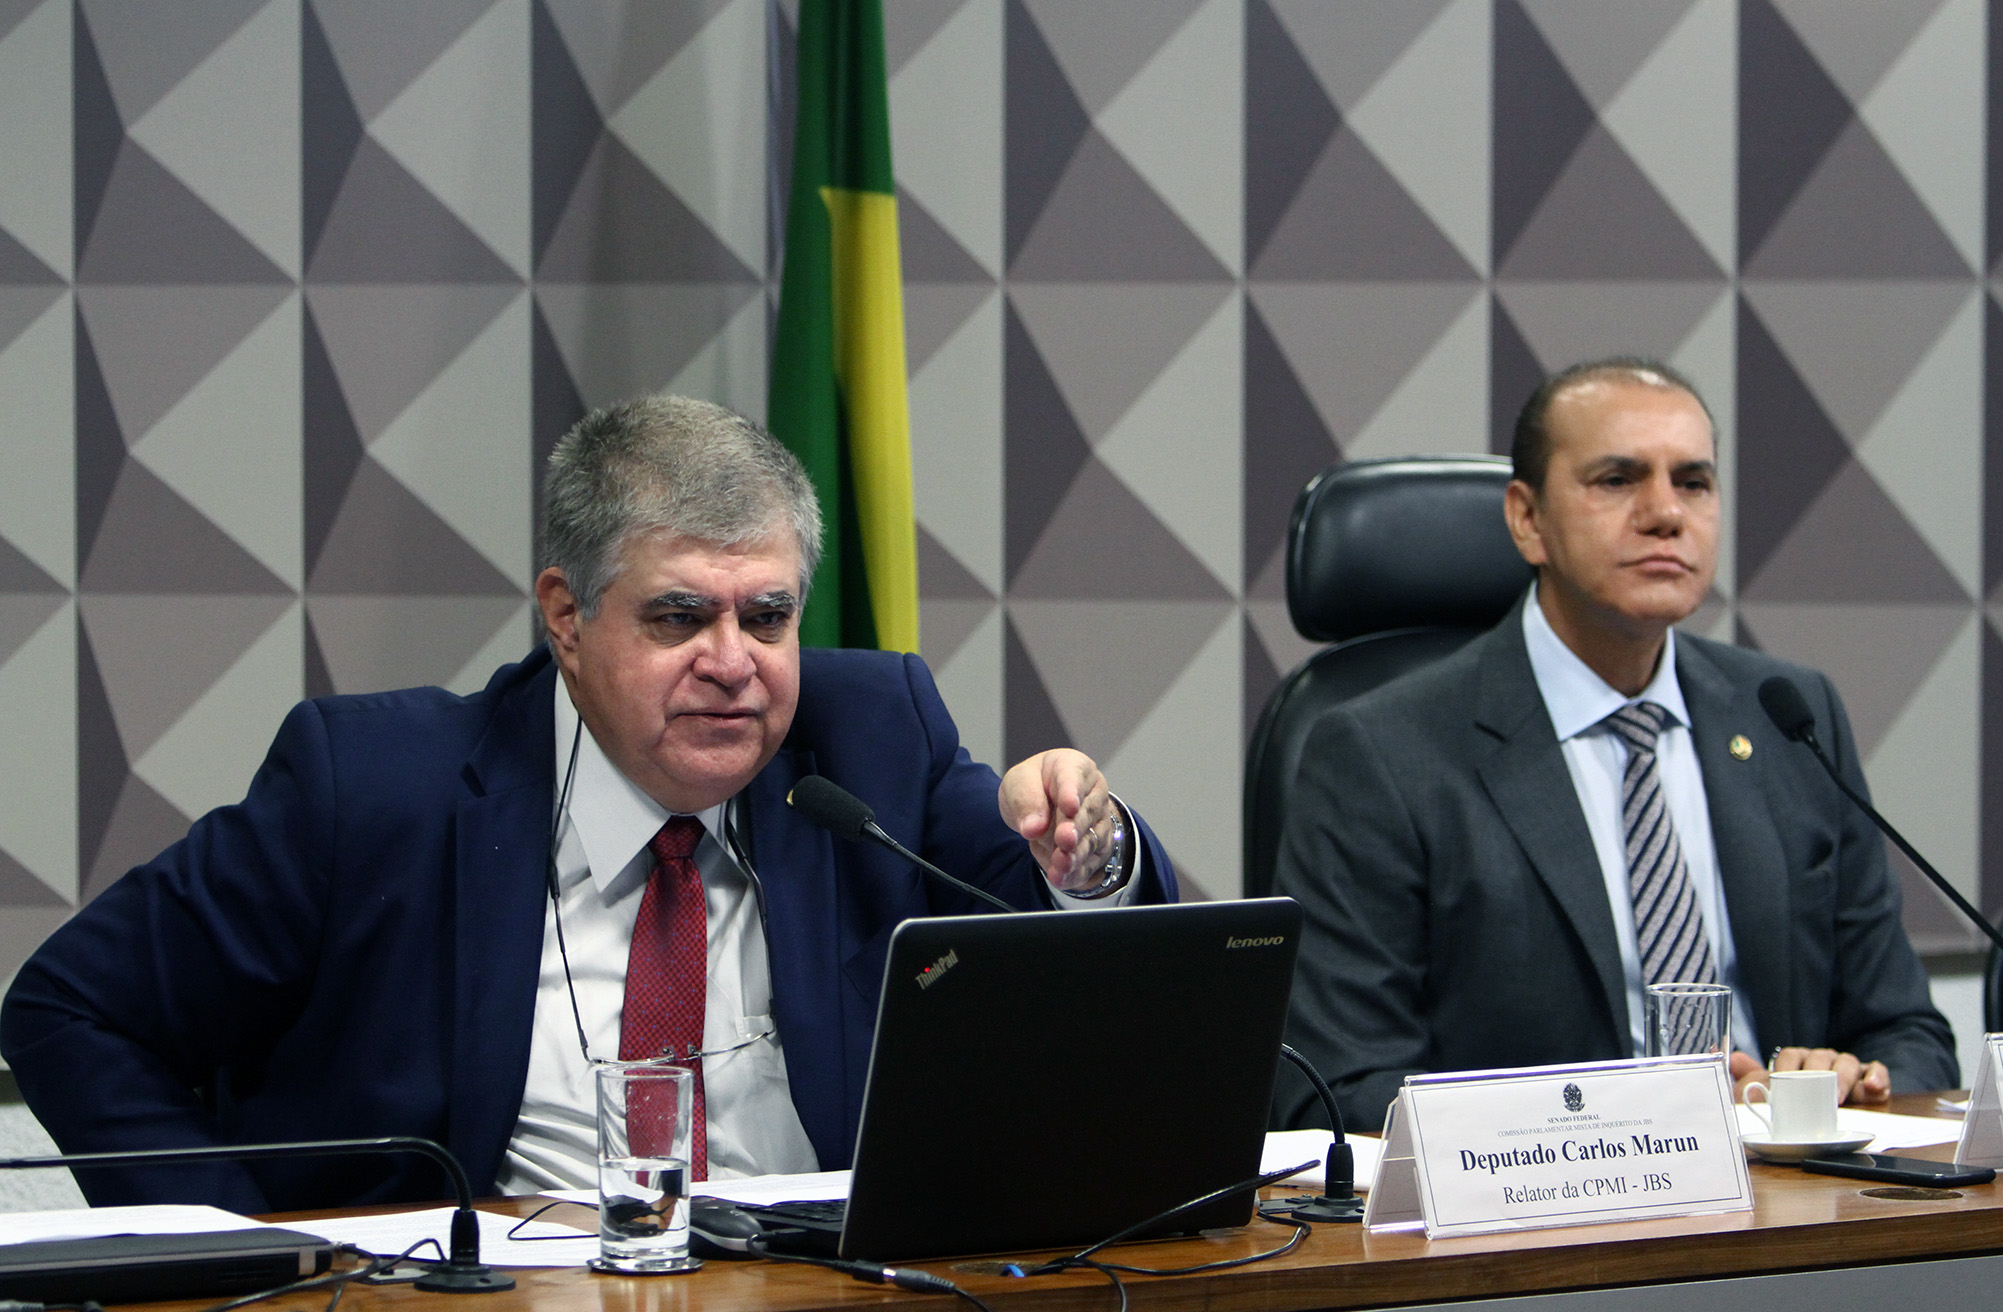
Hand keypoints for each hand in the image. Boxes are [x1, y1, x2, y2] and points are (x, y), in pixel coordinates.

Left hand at [998, 749, 1115, 891]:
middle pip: (1087, 812)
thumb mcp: (1018, 783)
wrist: (1042, 805)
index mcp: (1073, 767)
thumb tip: (1033, 827)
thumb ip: (1025, 800)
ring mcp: (1098, 821)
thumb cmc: (1033, 786)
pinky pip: (1088, 862)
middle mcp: (1093, 793)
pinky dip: (1074, 872)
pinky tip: (1061, 878)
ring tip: (1060, 865)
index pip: (1073, 777)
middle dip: (1074, 828)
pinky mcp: (1096, 848)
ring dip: (1076, 854)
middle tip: (1064, 840)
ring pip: (1091, 840)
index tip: (1069, 807)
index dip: (1071, 792)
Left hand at [1731, 1047, 1889, 1105]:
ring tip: (1839, 1096)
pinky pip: (1876, 1072)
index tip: (1782, 1079)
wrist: (1815, 1126)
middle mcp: (1822, 1061)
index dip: (1786, 1066)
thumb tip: (1731, 1057)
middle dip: (1819, 1073)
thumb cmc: (1788, 1107)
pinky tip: (1873, 1088)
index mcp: (1796, 1061)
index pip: (1791, 1055)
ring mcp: (1846, 1070)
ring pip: (1848, 1062)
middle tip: (1813, 1093)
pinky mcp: (1869, 1082)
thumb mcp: (1765, 1094)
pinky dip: (1877, 1077)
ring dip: (1844, 1077)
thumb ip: (1749, 1078)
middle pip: (1821, 1057)